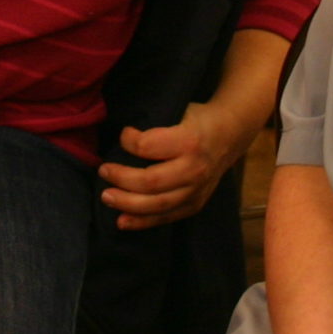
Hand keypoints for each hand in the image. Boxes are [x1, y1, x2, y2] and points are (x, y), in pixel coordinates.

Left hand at [98, 101, 252, 230]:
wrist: (228, 135)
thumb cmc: (196, 121)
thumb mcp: (178, 111)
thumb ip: (154, 126)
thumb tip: (119, 138)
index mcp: (189, 141)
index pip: (148, 146)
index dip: (128, 141)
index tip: (123, 135)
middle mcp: (194, 169)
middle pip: (150, 182)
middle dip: (121, 178)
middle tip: (103, 171)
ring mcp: (196, 191)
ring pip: (157, 205)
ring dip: (127, 203)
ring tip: (106, 197)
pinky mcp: (195, 205)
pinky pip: (166, 218)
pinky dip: (142, 222)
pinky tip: (122, 221)